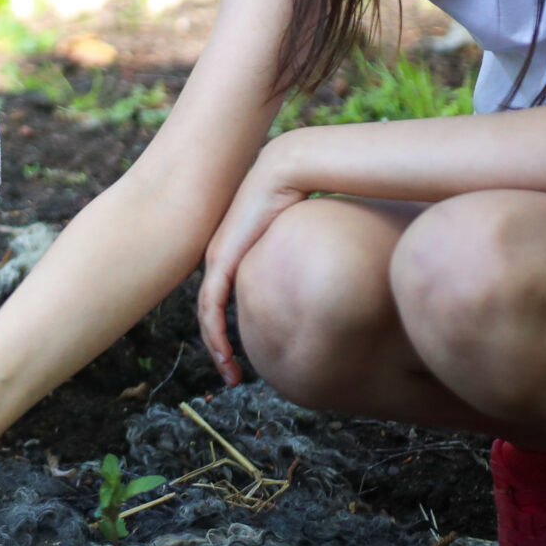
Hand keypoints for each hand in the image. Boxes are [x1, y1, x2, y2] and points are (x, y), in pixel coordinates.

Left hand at [195, 138, 310, 385]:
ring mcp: (218, 259)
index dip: (232, 328)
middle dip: (220, 346)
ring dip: (216, 348)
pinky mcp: (220, 261)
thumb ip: (307, 255)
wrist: (286, 170)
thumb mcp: (303, 236)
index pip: (228, 299)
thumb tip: (337, 272)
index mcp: (240, 253)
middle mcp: (223, 257)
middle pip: (213, 311)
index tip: (246, 355)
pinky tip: (225, 357)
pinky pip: (211, 307)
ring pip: (208, 314)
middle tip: (233, 375)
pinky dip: (214, 334)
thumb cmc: (304, 195)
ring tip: (230, 375)